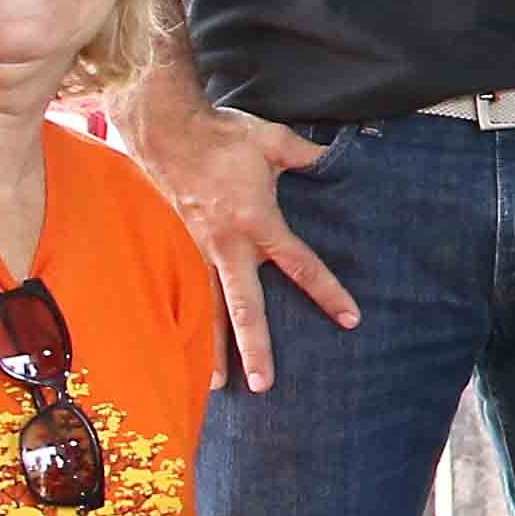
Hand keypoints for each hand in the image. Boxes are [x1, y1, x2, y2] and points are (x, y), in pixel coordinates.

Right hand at [131, 91, 351, 394]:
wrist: (165, 130)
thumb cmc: (222, 135)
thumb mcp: (272, 141)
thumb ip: (309, 155)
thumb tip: (339, 158)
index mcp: (257, 222)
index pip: (300, 265)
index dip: (327, 292)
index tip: (349, 318)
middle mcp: (227, 246)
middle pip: (246, 306)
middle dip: (256, 347)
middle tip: (266, 385)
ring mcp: (202, 250)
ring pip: (213, 308)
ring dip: (216, 348)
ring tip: (221, 386)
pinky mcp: (186, 248)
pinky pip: (194, 292)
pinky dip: (197, 322)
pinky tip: (199, 349)